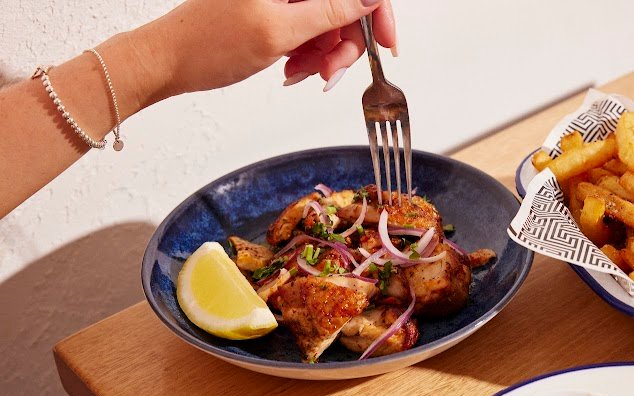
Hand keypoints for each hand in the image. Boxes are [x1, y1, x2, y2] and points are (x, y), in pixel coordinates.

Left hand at [130, 0, 395, 102]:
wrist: (169, 61)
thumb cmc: (208, 44)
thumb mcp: (280, 31)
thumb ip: (332, 10)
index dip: (376, 11)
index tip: (386, 43)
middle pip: (344, 4)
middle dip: (344, 41)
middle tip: (330, 72)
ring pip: (329, 20)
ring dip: (324, 52)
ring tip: (299, 71)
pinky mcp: (276, 6)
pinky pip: (310, 28)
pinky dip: (308, 52)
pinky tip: (291, 66)